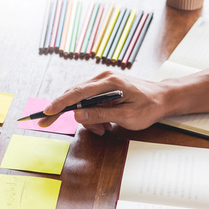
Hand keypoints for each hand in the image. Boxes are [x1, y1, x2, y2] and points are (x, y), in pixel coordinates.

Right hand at [38, 71, 170, 134]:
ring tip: (103, 130)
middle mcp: (103, 78)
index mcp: (109, 82)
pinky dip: (92, 115)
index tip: (47, 111)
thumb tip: (77, 115)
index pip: (78, 92)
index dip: (60, 103)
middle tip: (45, 124)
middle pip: (74, 95)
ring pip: (81, 101)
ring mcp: (103, 82)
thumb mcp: (127, 115)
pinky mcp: (104, 88)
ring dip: (86, 119)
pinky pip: (90, 101)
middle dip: (64, 112)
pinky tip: (104, 124)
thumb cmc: (149, 107)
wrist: (164, 97)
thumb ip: (101, 114)